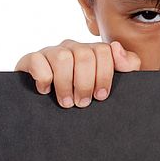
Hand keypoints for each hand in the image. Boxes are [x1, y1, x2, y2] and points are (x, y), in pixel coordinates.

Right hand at [14, 39, 140, 107]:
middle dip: (85, 83)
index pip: (104, 51)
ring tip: (67, 102)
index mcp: (92, 52)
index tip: (101, 96)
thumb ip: (127, 65)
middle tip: (82, 103)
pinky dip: (43, 78)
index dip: (104, 75)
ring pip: (62, 57)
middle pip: (84, 55)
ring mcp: (51, 52)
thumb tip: (116, 48)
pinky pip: (37, 60)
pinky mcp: (31, 60)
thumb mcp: (113, 83)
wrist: (49, 112)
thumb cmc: (86, 96)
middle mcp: (72, 48)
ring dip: (66, 84)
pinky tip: (46, 91)